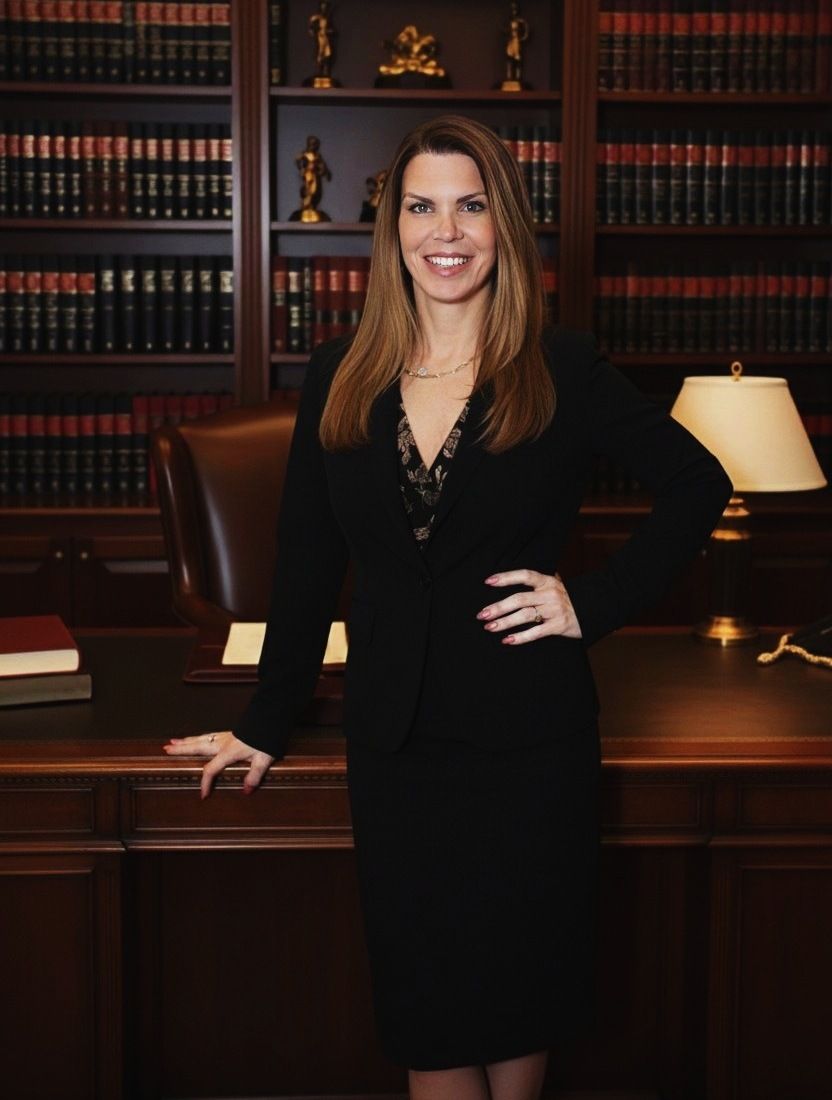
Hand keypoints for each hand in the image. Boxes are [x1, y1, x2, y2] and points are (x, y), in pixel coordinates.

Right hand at [161, 731, 275, 798]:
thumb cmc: (266, 740)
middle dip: (181, 750)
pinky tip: (195, 738)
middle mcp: (223, 743)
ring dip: (186, 741)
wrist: (270, 720)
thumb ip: (254, 775)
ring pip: (201, 739)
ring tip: (172, 742)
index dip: (205, 783)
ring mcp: (225, 737)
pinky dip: (197, 737)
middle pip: (197, 747)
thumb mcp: (263, 759)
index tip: (203, 795)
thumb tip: (246, 790)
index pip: (211, 769)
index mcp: (228, 752)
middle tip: (166, 749)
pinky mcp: (229, 734)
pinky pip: (208, 735)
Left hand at [476, 568, 581, 643]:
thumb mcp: (556, 585)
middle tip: (482, 614)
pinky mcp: (559, 626)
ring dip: (505, 622)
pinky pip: (536, 632)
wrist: (595, 609)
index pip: (524, 575)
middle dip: (498, 607)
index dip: (506, 577)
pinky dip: (521, 637)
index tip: (488, 582)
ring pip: (525, 616)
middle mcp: (550, 594)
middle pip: (519, 599)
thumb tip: (518, 576)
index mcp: (547, 582)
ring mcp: (555, 610)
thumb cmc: (570, 598)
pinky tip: (507, 640)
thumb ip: (539, 581)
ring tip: (489, 627)